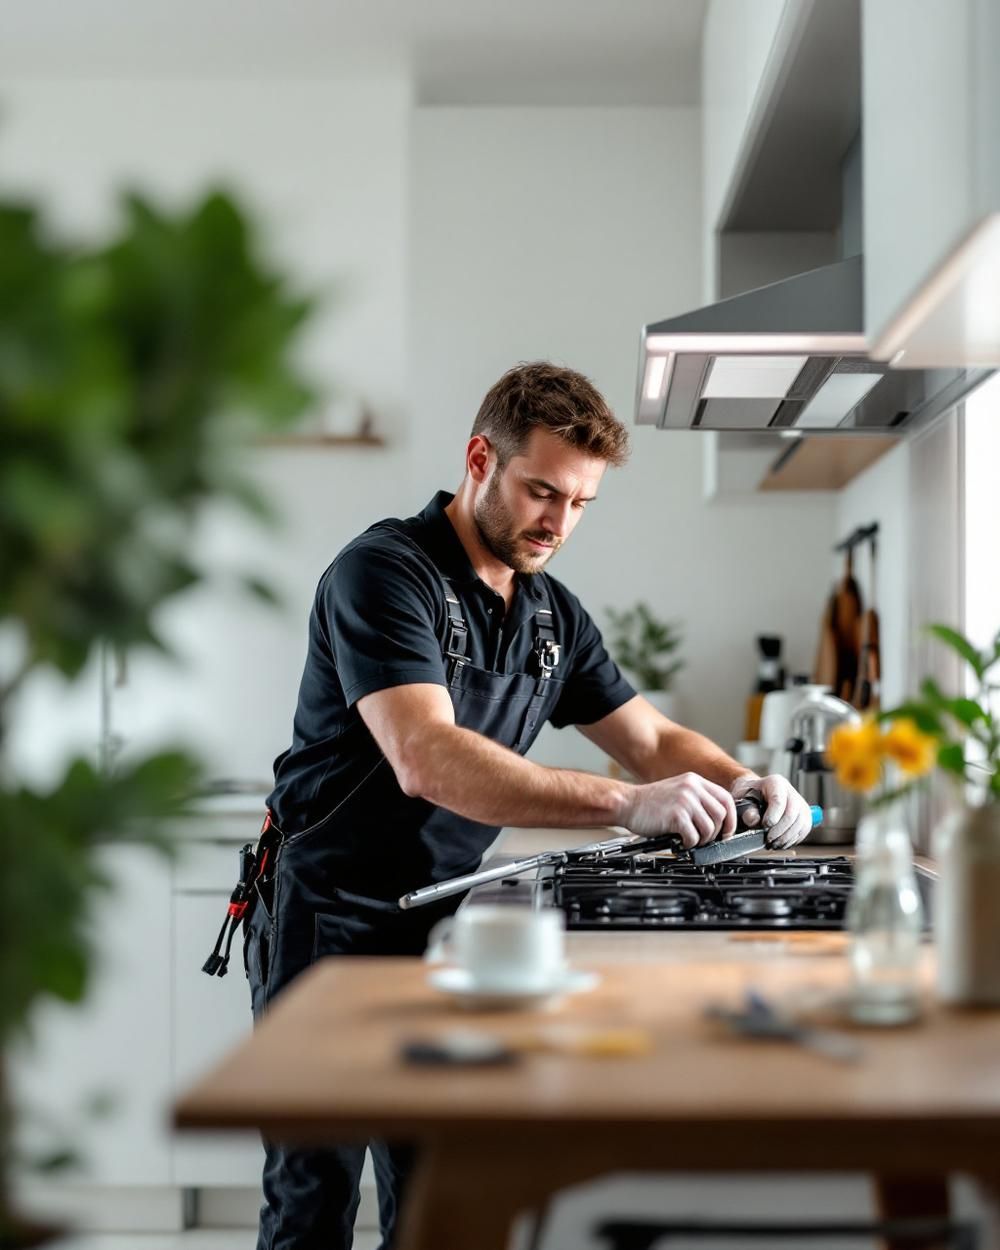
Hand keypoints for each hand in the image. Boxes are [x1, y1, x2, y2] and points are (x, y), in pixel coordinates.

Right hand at [623, 772, 737, 848]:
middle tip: (705, 839)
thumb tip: (719, 820)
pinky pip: (694, 837)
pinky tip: (680, 841)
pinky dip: (689, 844)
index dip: (731, 818)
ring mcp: (684, 801)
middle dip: (716, 832)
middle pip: (721, 815)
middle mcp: (692, 788)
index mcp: (695, 781)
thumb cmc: (651, 802)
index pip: (726, 799)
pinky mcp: (676, 816)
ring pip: (709, 828)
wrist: (628, 803)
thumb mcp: (678, 791)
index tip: (727, 831)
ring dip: (702, 840)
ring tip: (690, 840)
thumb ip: (698, 798)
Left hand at [731, 774, 811, 848]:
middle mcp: (791, 792)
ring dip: (786, 838)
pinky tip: (780, 842)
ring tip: (773, 843)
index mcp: (775, 783)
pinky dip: (792, 839)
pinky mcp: (805, 815)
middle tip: (768, 840)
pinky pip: (803, 830)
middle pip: (791, 814)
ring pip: (800, 823)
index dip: (772, 817)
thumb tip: (754, 820)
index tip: (764, 826)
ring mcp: (800, 804)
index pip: (778, 801)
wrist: (756, 794)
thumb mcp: (742, 797)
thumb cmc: (749, 795)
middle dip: (779, 831)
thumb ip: (746, 808)